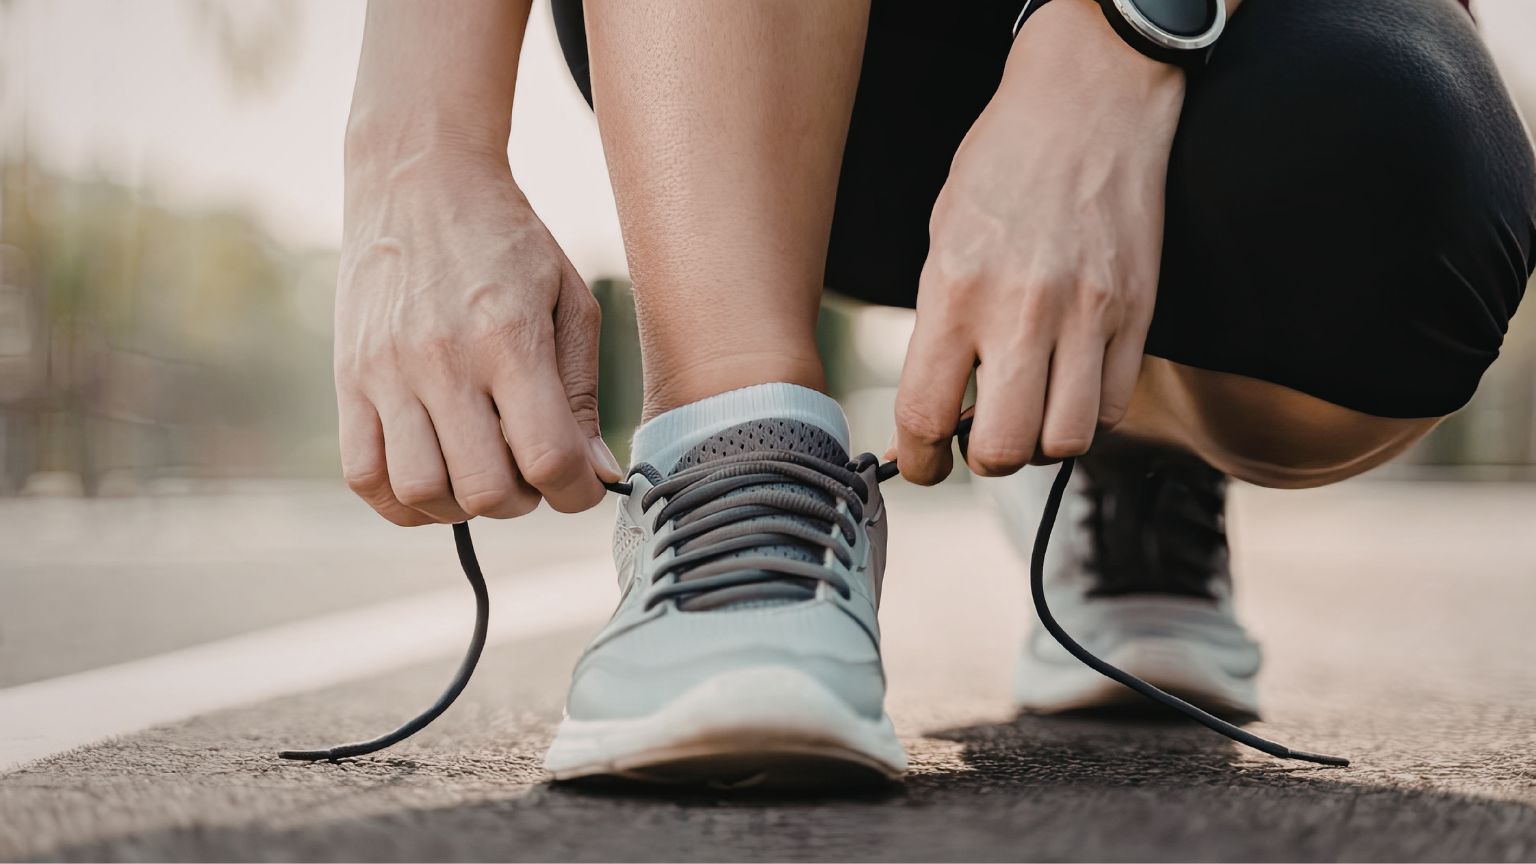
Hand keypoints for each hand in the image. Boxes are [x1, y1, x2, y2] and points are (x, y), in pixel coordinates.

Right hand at [335, 144, 620, 524]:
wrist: (419, 180)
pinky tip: (433, 475)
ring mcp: (387, 373)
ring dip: (463, 504)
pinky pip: (364, 477)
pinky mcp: (347, 379)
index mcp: (509, 338)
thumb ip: (582, 393)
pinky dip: (403, 499)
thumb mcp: (568, 301)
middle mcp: (443, 360)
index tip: (582, 482)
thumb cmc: (507, 243)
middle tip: (529, 470)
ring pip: (423, 493)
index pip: (548, 458)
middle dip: (524, 501)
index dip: (578, 492)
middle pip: (486, 490)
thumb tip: (594, 474)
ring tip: (480, 470)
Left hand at [893, 0, 1185, 482]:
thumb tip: (939, 405)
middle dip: (981, 462)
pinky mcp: (1138, 314)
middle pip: (1003, 448)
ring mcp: (1088, 315)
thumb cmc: (1005, 165)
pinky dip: (1088, 417)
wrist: (1090, 102)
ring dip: (1040, 444)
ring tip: (1027, 415)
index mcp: (957, 290)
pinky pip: (1114, 407)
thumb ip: (941, 325)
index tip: (921, 463)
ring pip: (1068, 441)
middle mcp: (1023, 310)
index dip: (918, 459)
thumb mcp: (943, 238)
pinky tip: (1068, 388)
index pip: (927, 414)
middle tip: (975, 443)